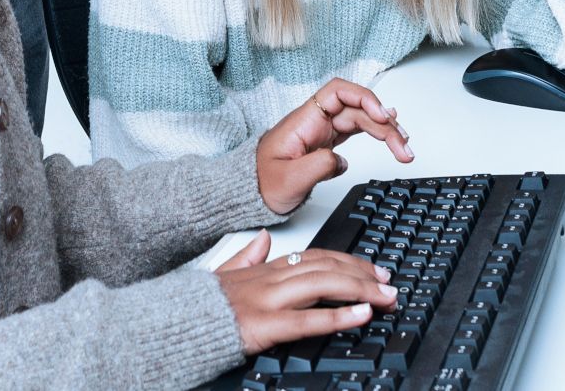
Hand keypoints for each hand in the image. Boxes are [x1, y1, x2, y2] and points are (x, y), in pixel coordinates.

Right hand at [214, 229, 398, 353]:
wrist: (174, 322)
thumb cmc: (200, 304)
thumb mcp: (223, 273)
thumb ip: (245, 256)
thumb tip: (262, 240)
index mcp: (263, 269)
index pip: (315, 256)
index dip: (347, 261)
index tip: (372, 269)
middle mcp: (270, 279)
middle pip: (325, 267)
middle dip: (362, 274)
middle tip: (390, 284)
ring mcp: (268, 300)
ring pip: (322, 285)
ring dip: (360, 290)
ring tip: (386, 297)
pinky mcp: (264, 325)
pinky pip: (307, 319)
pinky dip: (338, 316)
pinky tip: (361, 315)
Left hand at [255, 78, 412, 215]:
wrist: (251, 191)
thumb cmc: (263, 182)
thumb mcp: (290, 180)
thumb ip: (318, 166)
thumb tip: (342, 160)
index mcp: (304, 120)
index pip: (337, 92)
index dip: (363, 97)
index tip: (383, 116)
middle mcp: (315, 120)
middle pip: (357, 109)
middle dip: (384, 124)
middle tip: (404, 148)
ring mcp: (322, 130)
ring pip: (360, 120)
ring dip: (385, 131)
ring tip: (405, 147)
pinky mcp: (326, 142)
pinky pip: (356, 130)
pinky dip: (375, 132)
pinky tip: (389, 129)